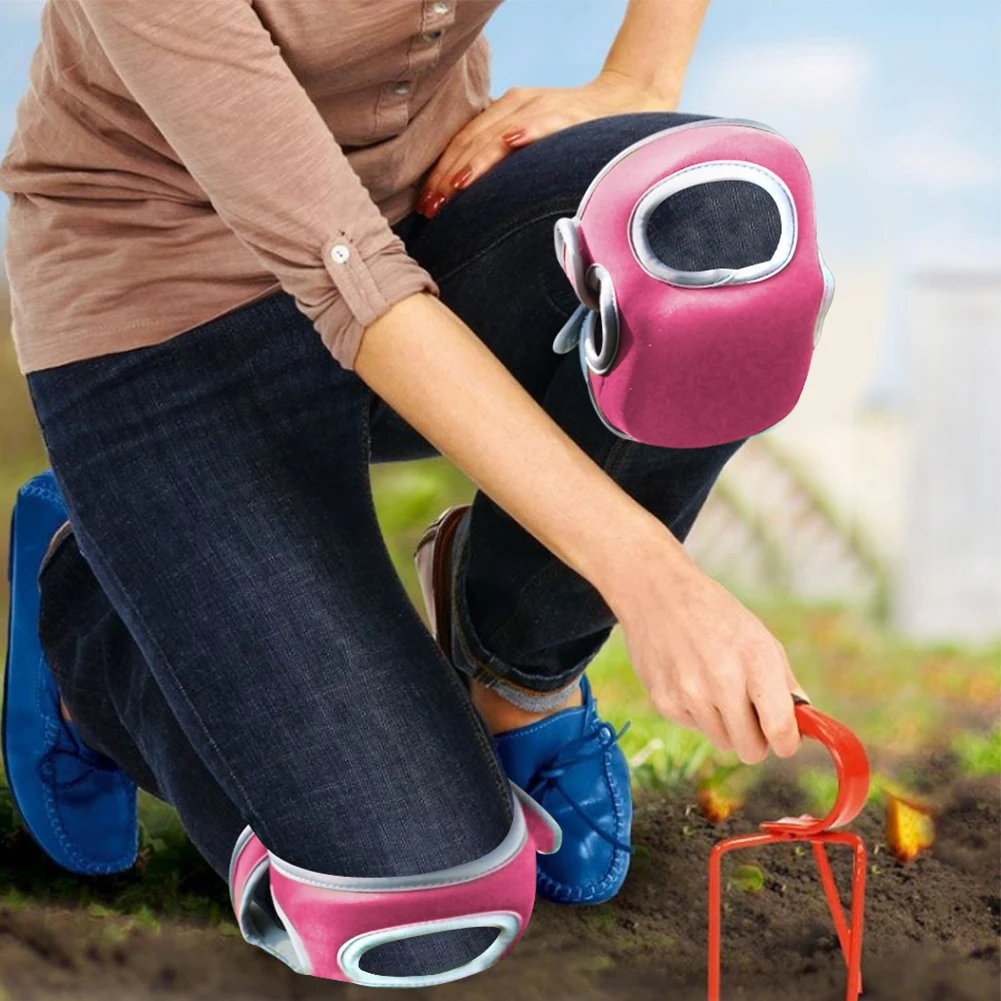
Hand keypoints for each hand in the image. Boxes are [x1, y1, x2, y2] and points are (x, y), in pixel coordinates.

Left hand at [416, 70, 673, 217]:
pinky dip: (529, 130)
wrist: (626, 101)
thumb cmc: (575, 134)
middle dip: (449, 175)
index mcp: (504, 114)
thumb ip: (505, 163)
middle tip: (433, 207)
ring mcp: (543, 107)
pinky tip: (512, 141)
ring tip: (456, 186)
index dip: (441, 174)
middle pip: (473, 140)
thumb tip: (472, 203)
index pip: (463, 143)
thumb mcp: (532, 145)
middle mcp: (517, 106)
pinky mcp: (572, 113)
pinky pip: (546, 121)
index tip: (426, 206)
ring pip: (500, 132)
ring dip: (476, 160)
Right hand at [604, 537, 808, 763]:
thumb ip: (785, 684)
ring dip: (725, 725)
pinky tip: (690, 680)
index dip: (788, 743)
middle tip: (750, 716)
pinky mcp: (663, 701)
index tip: (786, 741)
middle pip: (750, 750)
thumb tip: (802, 725)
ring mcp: (689, 693)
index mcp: (755, 659)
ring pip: (721, 742)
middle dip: (756, 740)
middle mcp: (722, 679)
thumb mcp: (760, 638)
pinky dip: (697, 713)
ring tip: (714, 688)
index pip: (780, 728)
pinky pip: (694, 728)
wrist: (657, 593)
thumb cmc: (715, 615)